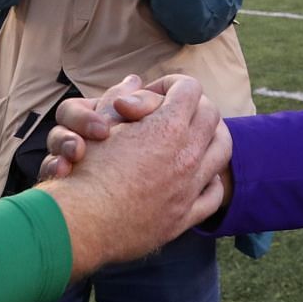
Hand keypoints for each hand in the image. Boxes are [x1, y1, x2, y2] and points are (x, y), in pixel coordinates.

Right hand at [40, 75, 231, 277]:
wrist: (81, 221)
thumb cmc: (86, 169)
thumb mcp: (100, 123)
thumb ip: (123, 98)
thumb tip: (135, 80)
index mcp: (168, 127)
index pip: (190, 88)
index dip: (171, 84)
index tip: (155, 94)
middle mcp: (187, 155)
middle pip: (211, 115)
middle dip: (194, 106)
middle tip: (173, 111)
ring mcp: (189, 187)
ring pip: (222, 150)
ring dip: (211, 137)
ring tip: (193, 136)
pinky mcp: (184, 216)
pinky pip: (214, 195)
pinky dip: (210, 181)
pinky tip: (197, 177)